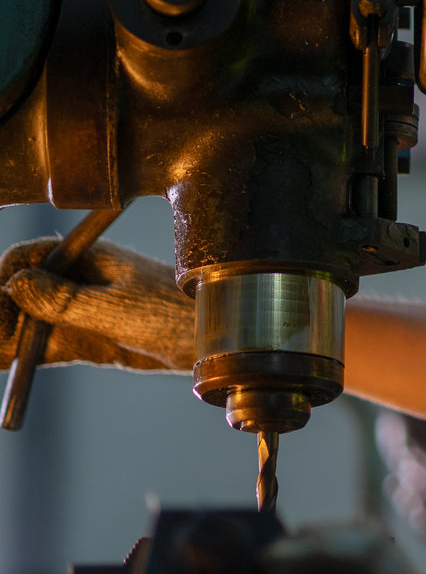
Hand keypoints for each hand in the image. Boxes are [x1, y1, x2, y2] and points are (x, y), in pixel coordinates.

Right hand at [0, 237, 194, 371]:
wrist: (211, 342)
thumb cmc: (174, 313)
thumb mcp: (116, 308)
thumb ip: (65, 299)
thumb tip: (15, 283)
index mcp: (90, 257)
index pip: (30, 256)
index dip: (6, 275)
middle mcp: (81, 280)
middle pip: (24, 290)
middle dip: (3, 309)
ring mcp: (82, 310)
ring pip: (30, 320)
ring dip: (10, 334)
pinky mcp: (88, 338)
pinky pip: (45, 343)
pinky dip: (23, 353)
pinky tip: (6, 362)